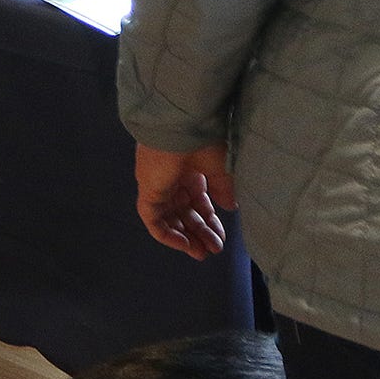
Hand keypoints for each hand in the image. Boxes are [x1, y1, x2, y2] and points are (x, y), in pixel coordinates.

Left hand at [135, 142, 234, 260]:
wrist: (180, 126)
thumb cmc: (202, 140)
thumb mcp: (220, 168)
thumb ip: (224, 189)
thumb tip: (231, 207)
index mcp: (190, 171)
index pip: (199, 203)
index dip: (210, 221)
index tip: (222, 237)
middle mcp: (172, 180)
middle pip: (185, 214)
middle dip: (200, 233)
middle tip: (214, 249)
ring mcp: (159, 187)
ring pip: (170, 220)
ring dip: (186, 237)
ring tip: (202, 253)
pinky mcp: (148, 192)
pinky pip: (153, 221)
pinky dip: (167, 235)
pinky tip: (185, 245)